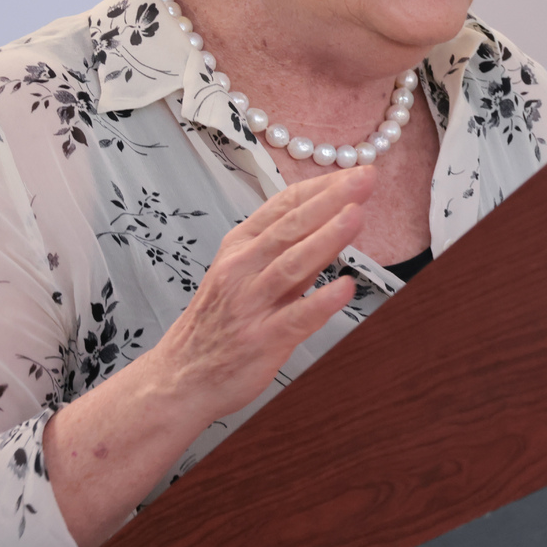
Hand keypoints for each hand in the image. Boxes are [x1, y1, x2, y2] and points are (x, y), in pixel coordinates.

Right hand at [148, 164, 373, 419]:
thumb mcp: (245, 273)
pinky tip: (345, 288)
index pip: (285, 205)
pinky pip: (296, 318)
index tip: (356, 172)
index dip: (322, 186)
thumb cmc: (218, 321)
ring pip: (292, 264)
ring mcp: (250, 303)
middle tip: (365, 178)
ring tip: (356, 215)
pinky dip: (321, 302)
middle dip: (330, 199)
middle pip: (291, 226)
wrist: (180, 375)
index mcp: (240, 245)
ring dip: (326, 238)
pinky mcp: (262, 339)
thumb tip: (334, 220)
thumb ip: (289, 249)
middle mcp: (243, 268)